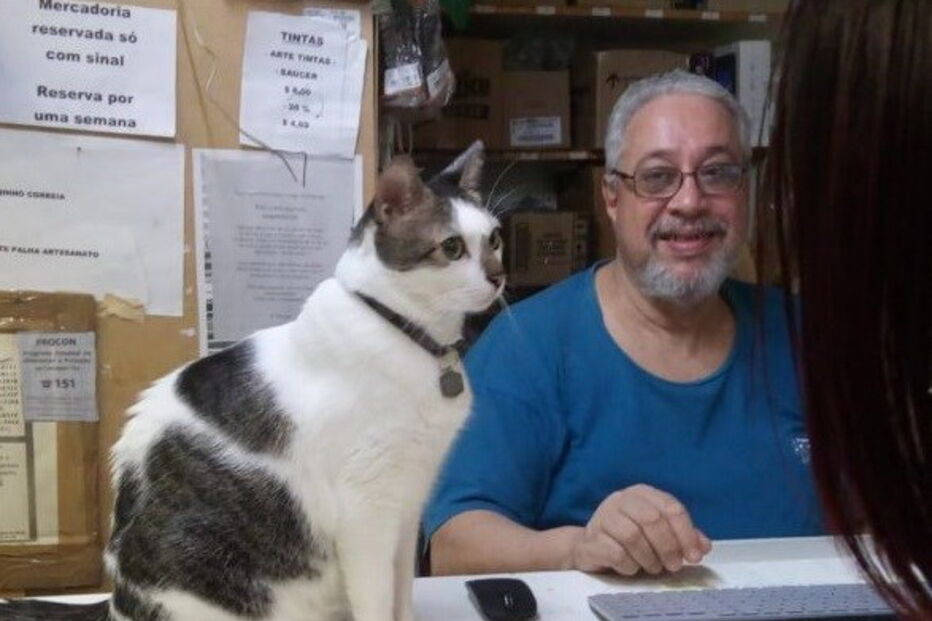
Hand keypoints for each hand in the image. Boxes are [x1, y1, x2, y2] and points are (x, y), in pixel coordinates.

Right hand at [568, 484, 711, 575]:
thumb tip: (704, 546)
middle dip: (668, 546)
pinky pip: (616, 553)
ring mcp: (604, 517)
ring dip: (649, 558)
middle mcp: (621, 500)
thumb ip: (682, 536)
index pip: (670, 507)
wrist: (590, 547)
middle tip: (675, 565)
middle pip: (652, 519)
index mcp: (642, 494)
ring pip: (632, 536)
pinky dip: (630, 565)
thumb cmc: (628, 538)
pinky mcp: (592, 539)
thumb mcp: (658, 533)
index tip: (694, 556)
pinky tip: (632, 568)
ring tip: (654, 567)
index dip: (686, 533)